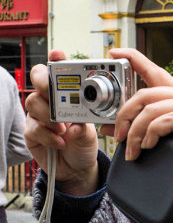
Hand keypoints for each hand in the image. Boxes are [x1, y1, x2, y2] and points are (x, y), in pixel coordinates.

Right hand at [24, 50, 99, 195]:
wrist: (77, 168)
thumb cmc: (84, 144)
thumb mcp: (91, 135)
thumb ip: (84, 129)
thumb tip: (76, 126)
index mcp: (67, 94)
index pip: (58, 71)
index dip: (56, 60)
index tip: (58, 55)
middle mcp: (50, 99)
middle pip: (38, 78)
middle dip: (44, 81)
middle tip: (53, 93)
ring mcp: (38, 114)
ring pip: (33, 102)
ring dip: (49, 115)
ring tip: (63, 129)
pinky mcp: (31, 131)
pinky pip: (33, 127)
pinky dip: (48, 135)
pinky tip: (60, 142)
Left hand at [107, 49, 172, 191]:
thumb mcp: (162, 135)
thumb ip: (139, 127)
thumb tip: (108, 127)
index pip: (153, 70)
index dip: (133, 58)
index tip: (115, 52)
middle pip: (145, 94)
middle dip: (125, 115)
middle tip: (119, 136)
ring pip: (152, 109)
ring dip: (136, 132)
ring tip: (133, 150)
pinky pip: (165, 120)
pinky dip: (152, 134)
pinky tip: (149, 146)